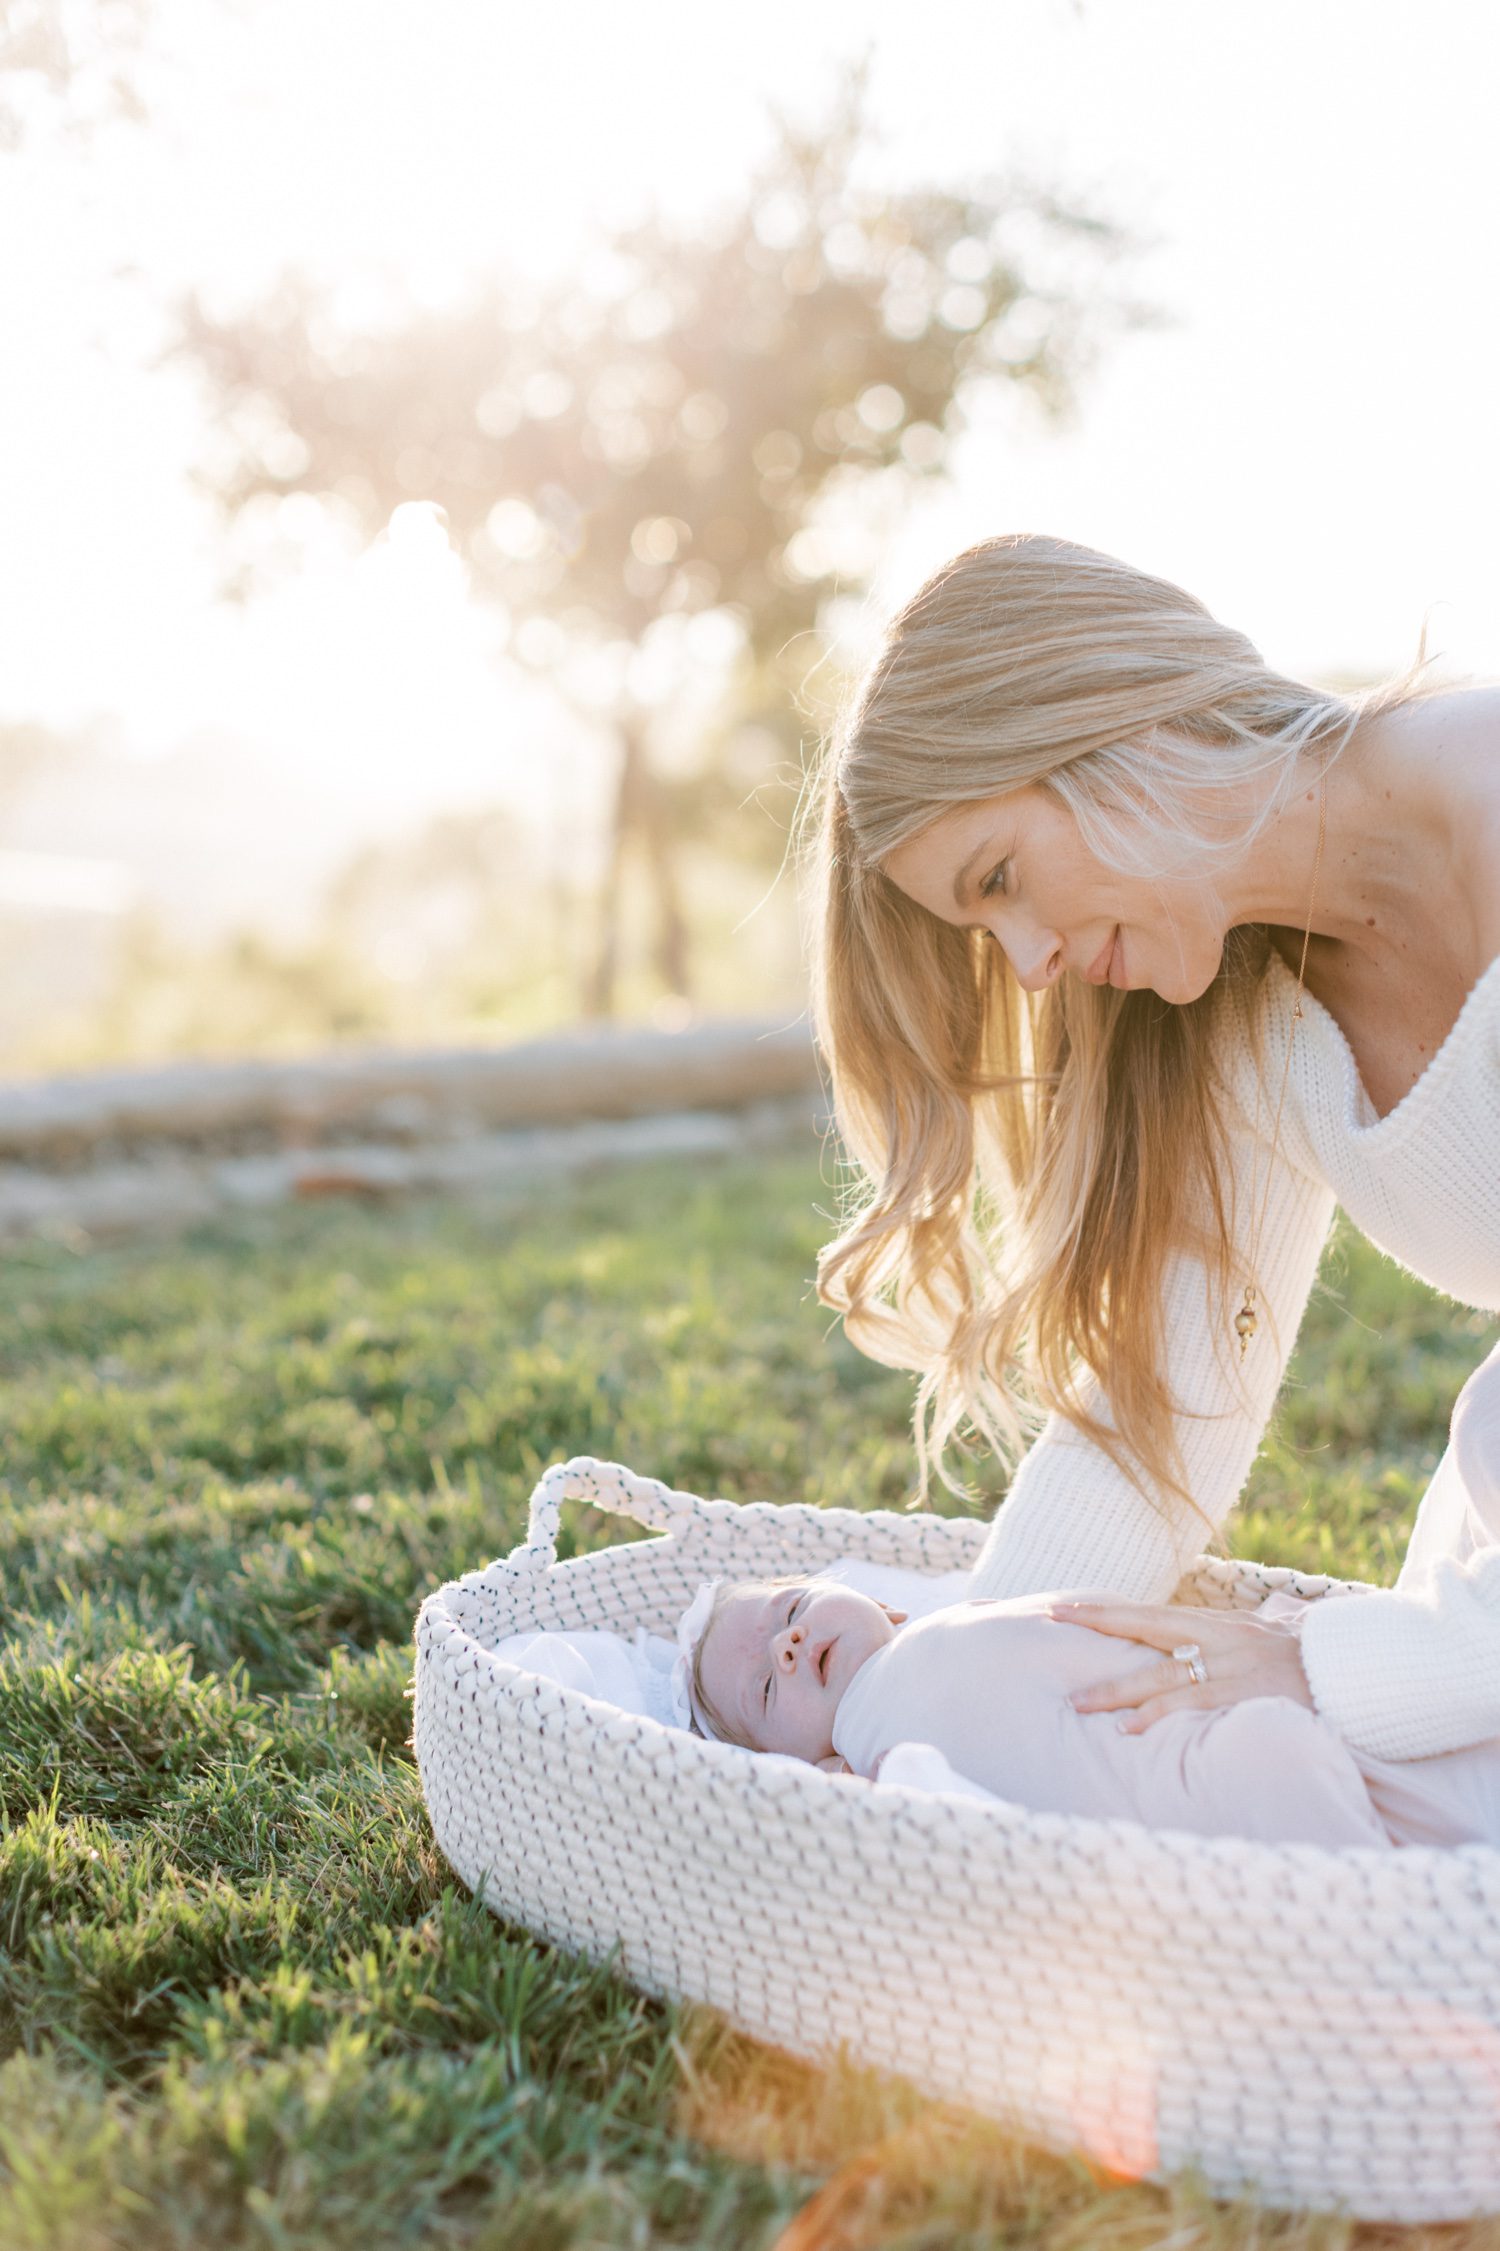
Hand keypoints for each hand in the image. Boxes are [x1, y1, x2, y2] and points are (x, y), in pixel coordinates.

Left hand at [1046, 1598, 1314, 1733]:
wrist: (1357, 1668)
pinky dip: (1158, 1716)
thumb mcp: (1265, 1639)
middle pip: (1144, 1628)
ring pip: (1160, 1675)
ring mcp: (1229, 1667)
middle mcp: (1218, 1638)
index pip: (1149, 1613)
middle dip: (1095, 1626)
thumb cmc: (1310, 1658)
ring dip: (1116, 1691)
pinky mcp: (1243, 1695)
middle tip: (1051, 1625)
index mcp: (1218, 1625)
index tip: (1062, 1606)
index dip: (1104, 1611)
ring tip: (1078, 1703)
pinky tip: (1130, 1729)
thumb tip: (1206, 1643)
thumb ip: (1230, 1641)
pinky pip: (1193, 1704)